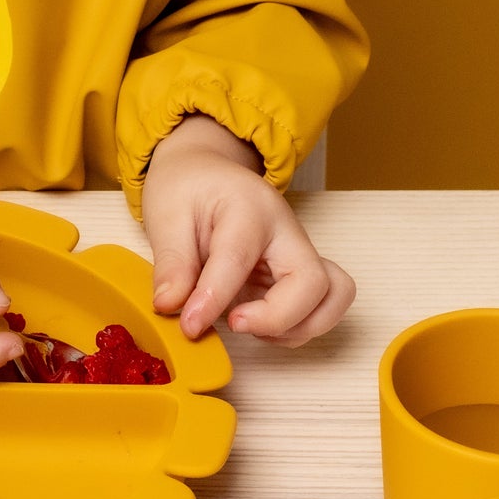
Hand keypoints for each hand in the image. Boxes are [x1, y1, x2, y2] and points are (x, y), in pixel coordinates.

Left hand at [142, 115, 354, 347]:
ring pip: (333, 297)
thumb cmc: (188, 188)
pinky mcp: (298, 273)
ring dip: (296, 327)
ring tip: (248, 324)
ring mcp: (298, 252)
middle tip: (232, 321)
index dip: (214, 298)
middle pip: (314, 283)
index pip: (239, 260)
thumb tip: (170, 306)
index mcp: (247, 207)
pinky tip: (257, 322)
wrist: (206, 171)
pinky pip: (321, 307)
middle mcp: (286, 230)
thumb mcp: (165, 217)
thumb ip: (172, 265)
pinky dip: (297, 327)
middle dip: (277, 318)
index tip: (189, 325)